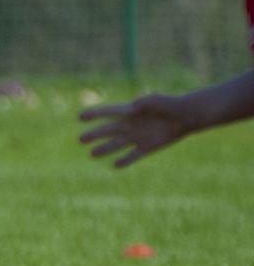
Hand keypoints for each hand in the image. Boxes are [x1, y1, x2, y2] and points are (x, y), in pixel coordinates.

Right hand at [78, 93, 200, 167]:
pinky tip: (115, 165)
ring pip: (116, 144)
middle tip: (80, 139)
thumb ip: (140, 103)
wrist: (185, 116)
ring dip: (104, 149)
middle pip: (107, 131)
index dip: (94, 115)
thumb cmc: (169, 104)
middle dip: (94, 135)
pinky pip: (133, 156)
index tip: (80, 117)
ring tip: (92, 154)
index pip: (107, 113)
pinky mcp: (147, 147)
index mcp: (128, 111)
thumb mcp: (154, 100)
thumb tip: (128, 110)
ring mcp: (137, 137)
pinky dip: (124, 161)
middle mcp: (129, 125)